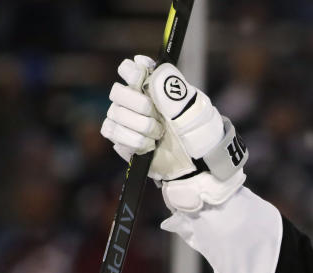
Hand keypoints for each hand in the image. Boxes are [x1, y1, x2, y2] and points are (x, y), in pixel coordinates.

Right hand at [100, 56, 247, 212]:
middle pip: (117, 91)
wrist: (199, 165)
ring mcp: (128, 120)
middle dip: (137, 105)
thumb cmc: (200, 134)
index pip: (131, 69)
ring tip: (158, 135)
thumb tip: (152, 67)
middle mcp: (137, 101)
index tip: (141, 79)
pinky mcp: (122, 139)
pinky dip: (131, 139)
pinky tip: (148, 145)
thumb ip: (173, 89)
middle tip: (156, 117)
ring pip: (114, 113)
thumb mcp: (195, 110)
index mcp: (155, 87)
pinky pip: (112, 132)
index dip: (132, 72)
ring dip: (138, 125)